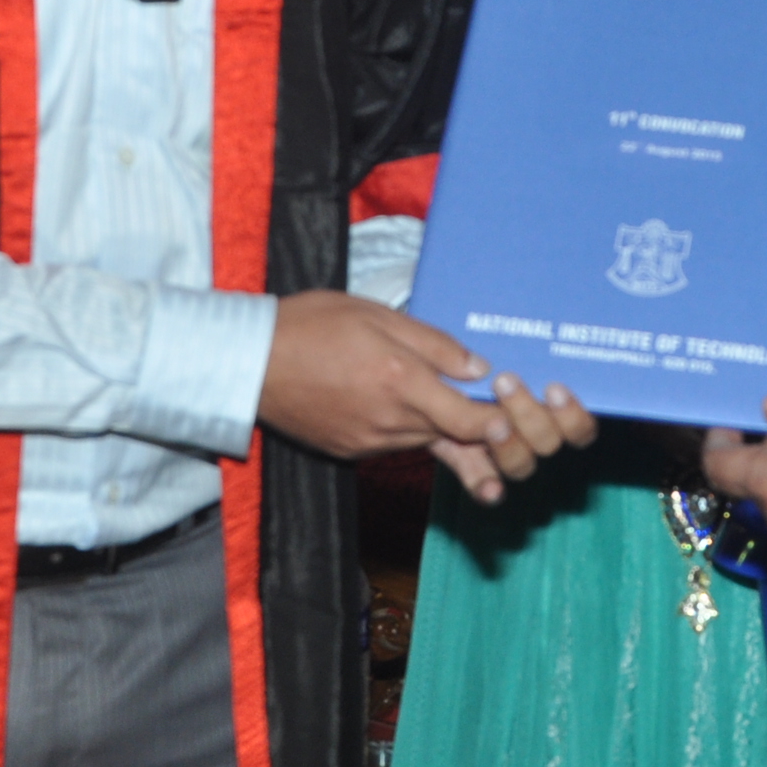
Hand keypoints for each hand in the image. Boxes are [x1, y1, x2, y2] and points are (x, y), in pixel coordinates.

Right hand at [256, 292, 598, 500]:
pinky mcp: (350, 451)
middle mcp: (389, 422)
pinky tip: (416, 418)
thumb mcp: (376, 315)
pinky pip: (395, 445)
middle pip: (453, 440)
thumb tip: (477, 368)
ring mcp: (368, 442)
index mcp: (400, 383)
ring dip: (451, 438)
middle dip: (485, 438)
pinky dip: (412, 434)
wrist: (247, 362)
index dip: (500, 426)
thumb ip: (431, 343)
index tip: (519, 419)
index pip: (468, 421)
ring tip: (484, 442)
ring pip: (427, 444)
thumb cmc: (310, 325)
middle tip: (518, 433)